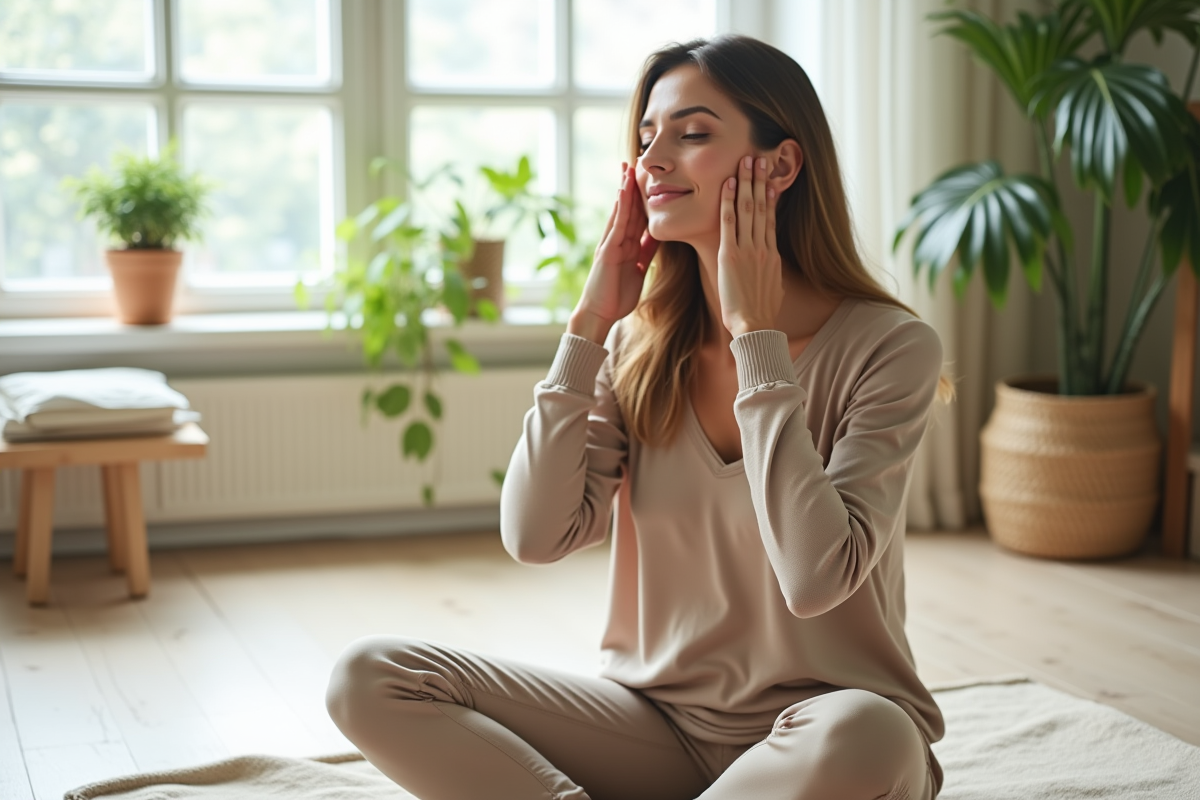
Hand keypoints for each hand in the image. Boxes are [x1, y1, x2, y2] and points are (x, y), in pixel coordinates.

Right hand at [569, 163, 658, 344]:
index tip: (644, 178)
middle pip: (625, 208)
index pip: (633, 215)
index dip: (638, 197)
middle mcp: (615, 240)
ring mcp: (610, 243)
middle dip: (629, 186)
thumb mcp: (638, 269)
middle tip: (633, 162)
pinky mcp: (607, 251)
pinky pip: (616, 226)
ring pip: (619, 212)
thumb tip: (658, 236)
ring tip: (627, 169)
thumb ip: (646, 252)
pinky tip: (623, 193)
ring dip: (624, 190)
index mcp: (624, 244)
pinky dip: (620, 208)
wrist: (600, 313)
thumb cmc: (617, 296)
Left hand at [718, 155, 781, 337]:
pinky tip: (727, 184)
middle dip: (760, 180)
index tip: (769, 179)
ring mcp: (747, 249)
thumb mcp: (774, 289)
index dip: (770, 196)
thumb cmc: (761, 313)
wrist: (754, 325)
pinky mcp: (731, 255)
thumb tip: (772, 267)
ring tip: (746, 161)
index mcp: (773, 254)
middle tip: (759, 157)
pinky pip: (729, 223)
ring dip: (746, 182)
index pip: (771, 218)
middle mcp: (762, 247)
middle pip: (762, 206)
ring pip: (748, 208)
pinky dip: (728, 202)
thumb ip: (772, 273)